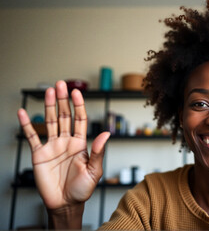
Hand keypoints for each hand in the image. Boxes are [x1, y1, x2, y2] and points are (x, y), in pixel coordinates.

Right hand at [17, 80, 109, 209]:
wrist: (65, 204)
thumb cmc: (82, 189)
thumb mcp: (94, 171)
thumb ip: (97, 152)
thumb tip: (107, 133)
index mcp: (81, 144)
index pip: (80, 119)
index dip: (78, 106)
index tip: (77, 92)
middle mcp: (66, 141)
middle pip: (64, 116)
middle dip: (63, 100)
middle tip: (61, 84)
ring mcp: (52, 146)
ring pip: (49, 122)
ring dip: (48, 106)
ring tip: (49, 91)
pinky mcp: (39, 154)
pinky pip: (32, 136)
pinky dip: (27, 124)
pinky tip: (22, 112)